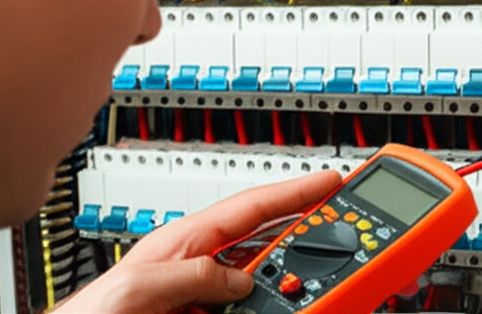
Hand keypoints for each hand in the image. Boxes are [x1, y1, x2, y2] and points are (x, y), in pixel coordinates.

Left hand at [56, 170, 341, 313]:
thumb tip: (238, 278)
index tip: (330, 181)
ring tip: (321, 277)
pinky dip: (271, 305)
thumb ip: (190, 274)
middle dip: (304, 229)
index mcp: (184, 241)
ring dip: (289, 275)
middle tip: (342, 224)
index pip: (250, 207)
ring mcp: (202, 292)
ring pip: (261, 278)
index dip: (294, 191)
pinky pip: (248, 307)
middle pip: (264, 239)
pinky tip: (284, 306)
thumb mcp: (139, 288)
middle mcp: (198, 262)